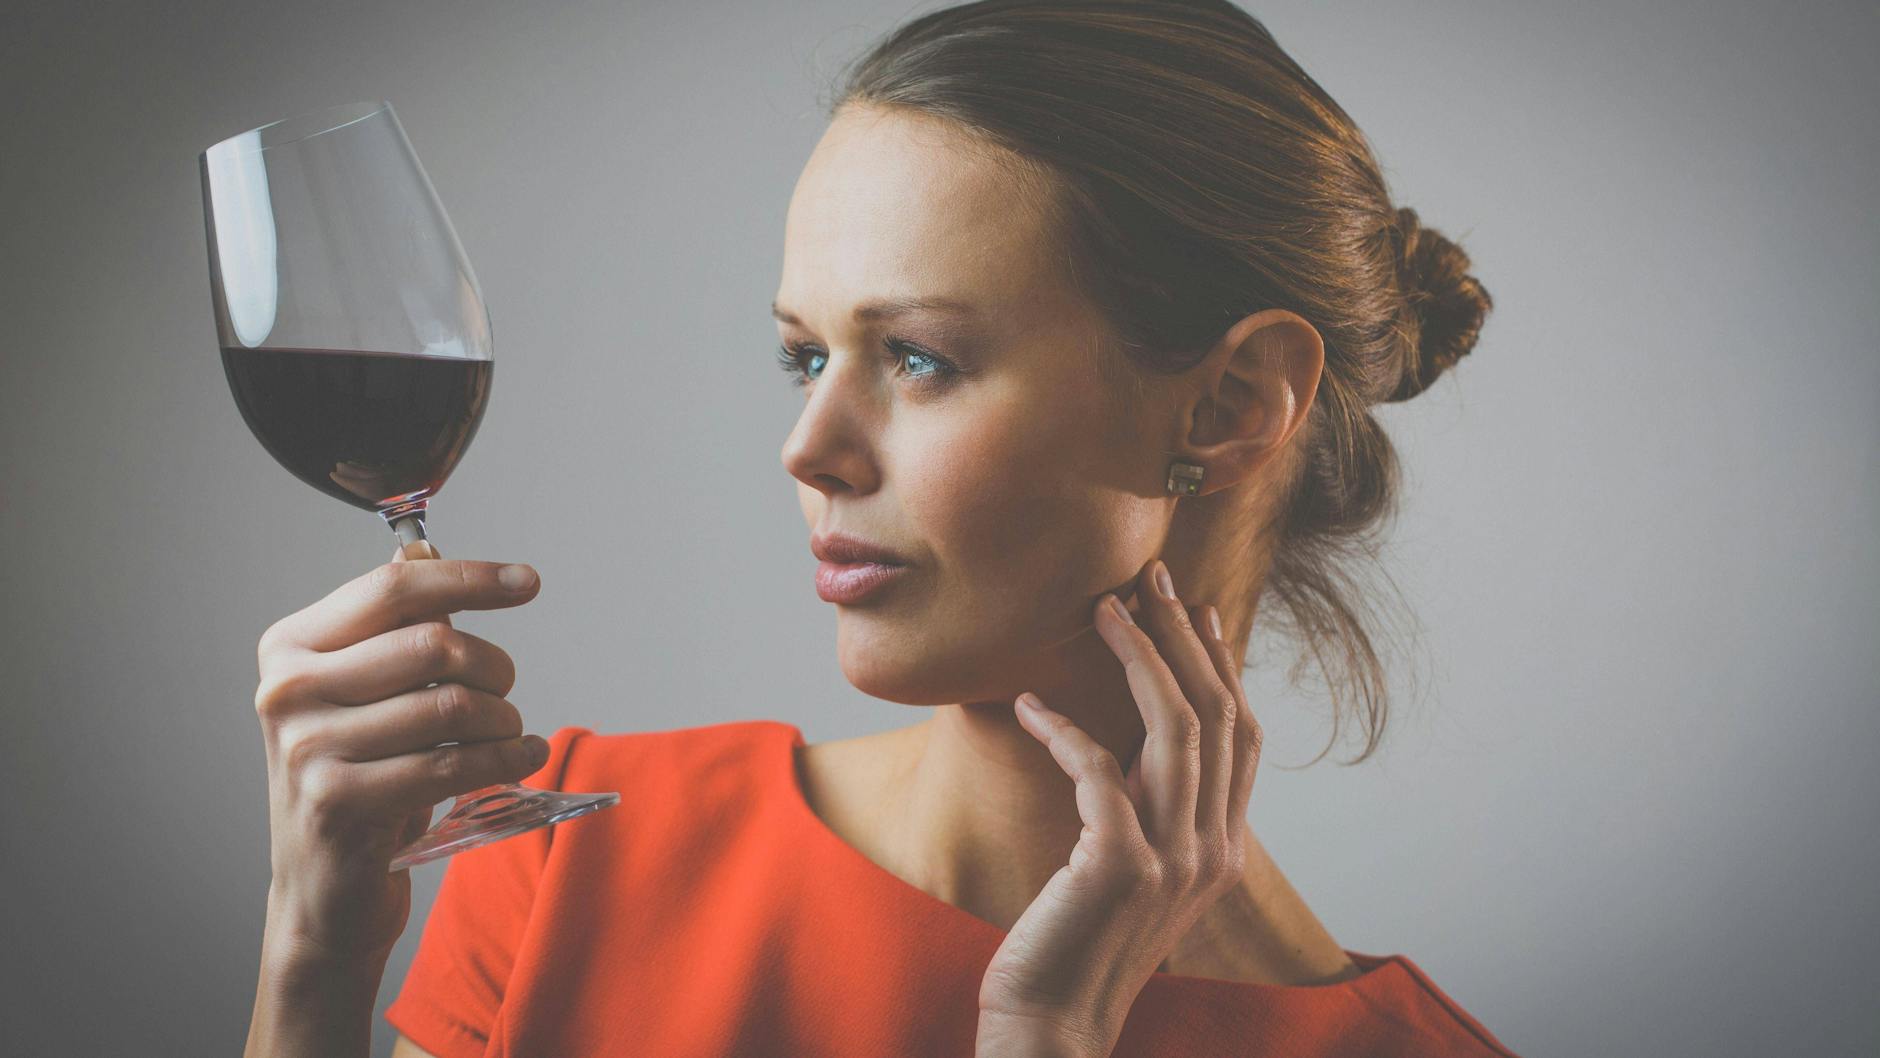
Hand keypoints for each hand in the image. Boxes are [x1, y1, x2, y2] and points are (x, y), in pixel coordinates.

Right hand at [252, 540, 548, 969]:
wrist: (323, 888)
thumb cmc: (359, 775)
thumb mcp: (366, 693)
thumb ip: (394, 624)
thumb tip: (423, 547)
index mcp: (291, 646)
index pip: (395, 588)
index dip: (470, 578)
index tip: (529, 582)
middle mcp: (287, 690)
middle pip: (434, 643)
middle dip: (495, 666)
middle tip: (507, 693)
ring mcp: (307, 748)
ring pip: (452, 705)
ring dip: (505, 720)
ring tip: (511, 734)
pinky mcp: (338, 803)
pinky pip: (451, 764)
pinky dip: (505, 758)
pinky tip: (524, 758)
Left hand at [976, 558, 1262, 1057]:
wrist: (1052, 1024)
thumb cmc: (1076, 945)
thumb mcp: (1130, 875)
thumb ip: (1149, 818)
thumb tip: (1134, 749)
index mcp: (1222, 852)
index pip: (1241, 739)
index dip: (1222, 668)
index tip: (1199, 611)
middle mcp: (1211, 852)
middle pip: (1215, 716)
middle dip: (1185, 638)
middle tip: (1151, 579)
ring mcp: (1172, 860)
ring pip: (1173, 728)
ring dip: (1138, 656)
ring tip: (1104, 608)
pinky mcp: (1118, 865)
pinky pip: (1098, 768)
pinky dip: (1064, 727)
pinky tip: (1030, 702)